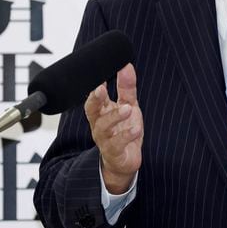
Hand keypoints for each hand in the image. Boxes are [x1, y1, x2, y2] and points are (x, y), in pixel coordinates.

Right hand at [84, 63, 142, 193]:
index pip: (94, 97)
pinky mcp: (114, 153)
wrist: (125, 161)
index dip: (95, 87)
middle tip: (101, 88)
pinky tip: (135, 128)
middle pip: (91, 110)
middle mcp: (100, 125)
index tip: (100, 75)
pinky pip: (117, 144)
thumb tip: (126, 66)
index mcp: (101, 112)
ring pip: (103, 127)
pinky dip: (126, 135)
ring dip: (114, 116)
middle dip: (94, 99)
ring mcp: (105, 139)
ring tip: (127, 108)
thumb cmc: (124, 131)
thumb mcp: (128, 105)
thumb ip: (126, 87)